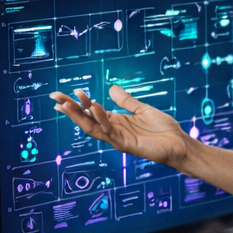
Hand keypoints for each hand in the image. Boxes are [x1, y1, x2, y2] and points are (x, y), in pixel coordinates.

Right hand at [51, 85, 191, 168]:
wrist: (178, 144)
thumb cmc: (163, 130)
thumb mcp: (143, 110)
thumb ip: (127, 101)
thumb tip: (111, 88)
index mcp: (116, 122)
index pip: (91, 112)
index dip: (77, 103)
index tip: (62, 95)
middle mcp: (113, 131)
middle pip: (86, 120)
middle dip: (70, 109)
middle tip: (54, 97)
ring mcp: (118, 139)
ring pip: (92, 127)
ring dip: (79, 115)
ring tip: (66, 103)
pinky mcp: (126, 144)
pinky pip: (109, 131)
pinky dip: (101, 118)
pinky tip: (94, 106)